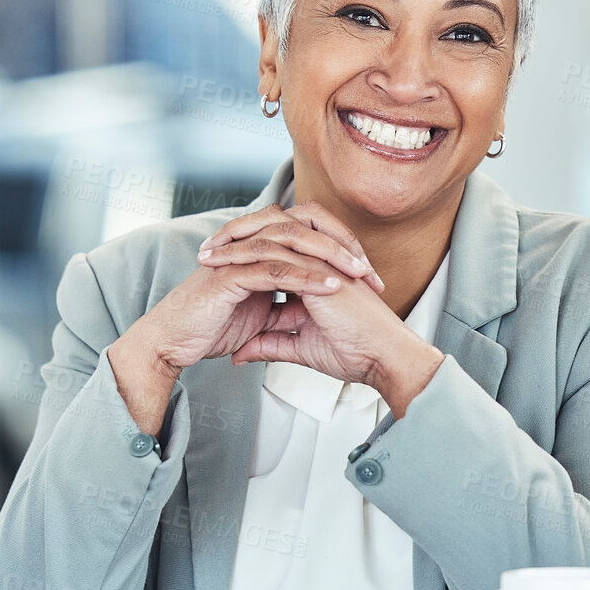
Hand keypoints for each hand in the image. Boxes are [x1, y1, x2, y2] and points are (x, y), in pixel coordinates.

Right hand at [107, 221, 363, 431]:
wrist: (173, 342)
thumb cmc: (209, 327)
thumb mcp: (261, 320)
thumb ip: (286, 310)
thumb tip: (314, 310)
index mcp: (259, 251)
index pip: (308, 236)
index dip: (341, 251)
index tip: (369, 278)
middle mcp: (250, 246)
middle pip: (305, 228)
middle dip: (342, 246)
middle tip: (371, 272)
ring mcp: (238, 256)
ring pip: (293, 243)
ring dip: (330, 257)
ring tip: (358, 274)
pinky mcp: (229, 275)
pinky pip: (275, 270)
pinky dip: (305, 277)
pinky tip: (330, 286)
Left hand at [194, 203, 444, 414]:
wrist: (383, 359)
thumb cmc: (354, 353)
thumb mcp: (300, 348)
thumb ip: (271, 345)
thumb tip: (241, 353)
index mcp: (315, 272)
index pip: (276, 248)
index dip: (246, 251)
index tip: (215, 263)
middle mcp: (318, 259)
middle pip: (273, 229)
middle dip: (237, 235)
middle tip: (206, 248)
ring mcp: (320, 259)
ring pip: (272, 233)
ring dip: (235, 239)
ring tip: (207, 253)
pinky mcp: (319, 268)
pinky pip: (276, 252)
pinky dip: (245, 256)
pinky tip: (221, 263)